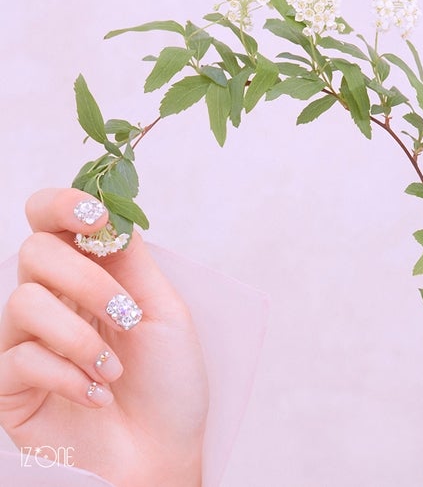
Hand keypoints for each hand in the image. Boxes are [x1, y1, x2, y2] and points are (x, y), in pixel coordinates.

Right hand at [0, 189, 207, 485]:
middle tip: (127, 316)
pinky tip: (97, 396)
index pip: (51, 222)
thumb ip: (131, 261)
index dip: (63, 205)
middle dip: (88, 280)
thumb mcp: (164, 312)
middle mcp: (52, 303)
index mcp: (90, 277)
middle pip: (35, 251)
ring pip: (23, 302)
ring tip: (115, 371)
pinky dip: (68, 376)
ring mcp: (26, 343)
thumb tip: (107, 211)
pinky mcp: (10, 387)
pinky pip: (19, 358)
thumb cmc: (170, 385)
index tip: (95, 218)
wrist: (163, 453)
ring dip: (82, 336)